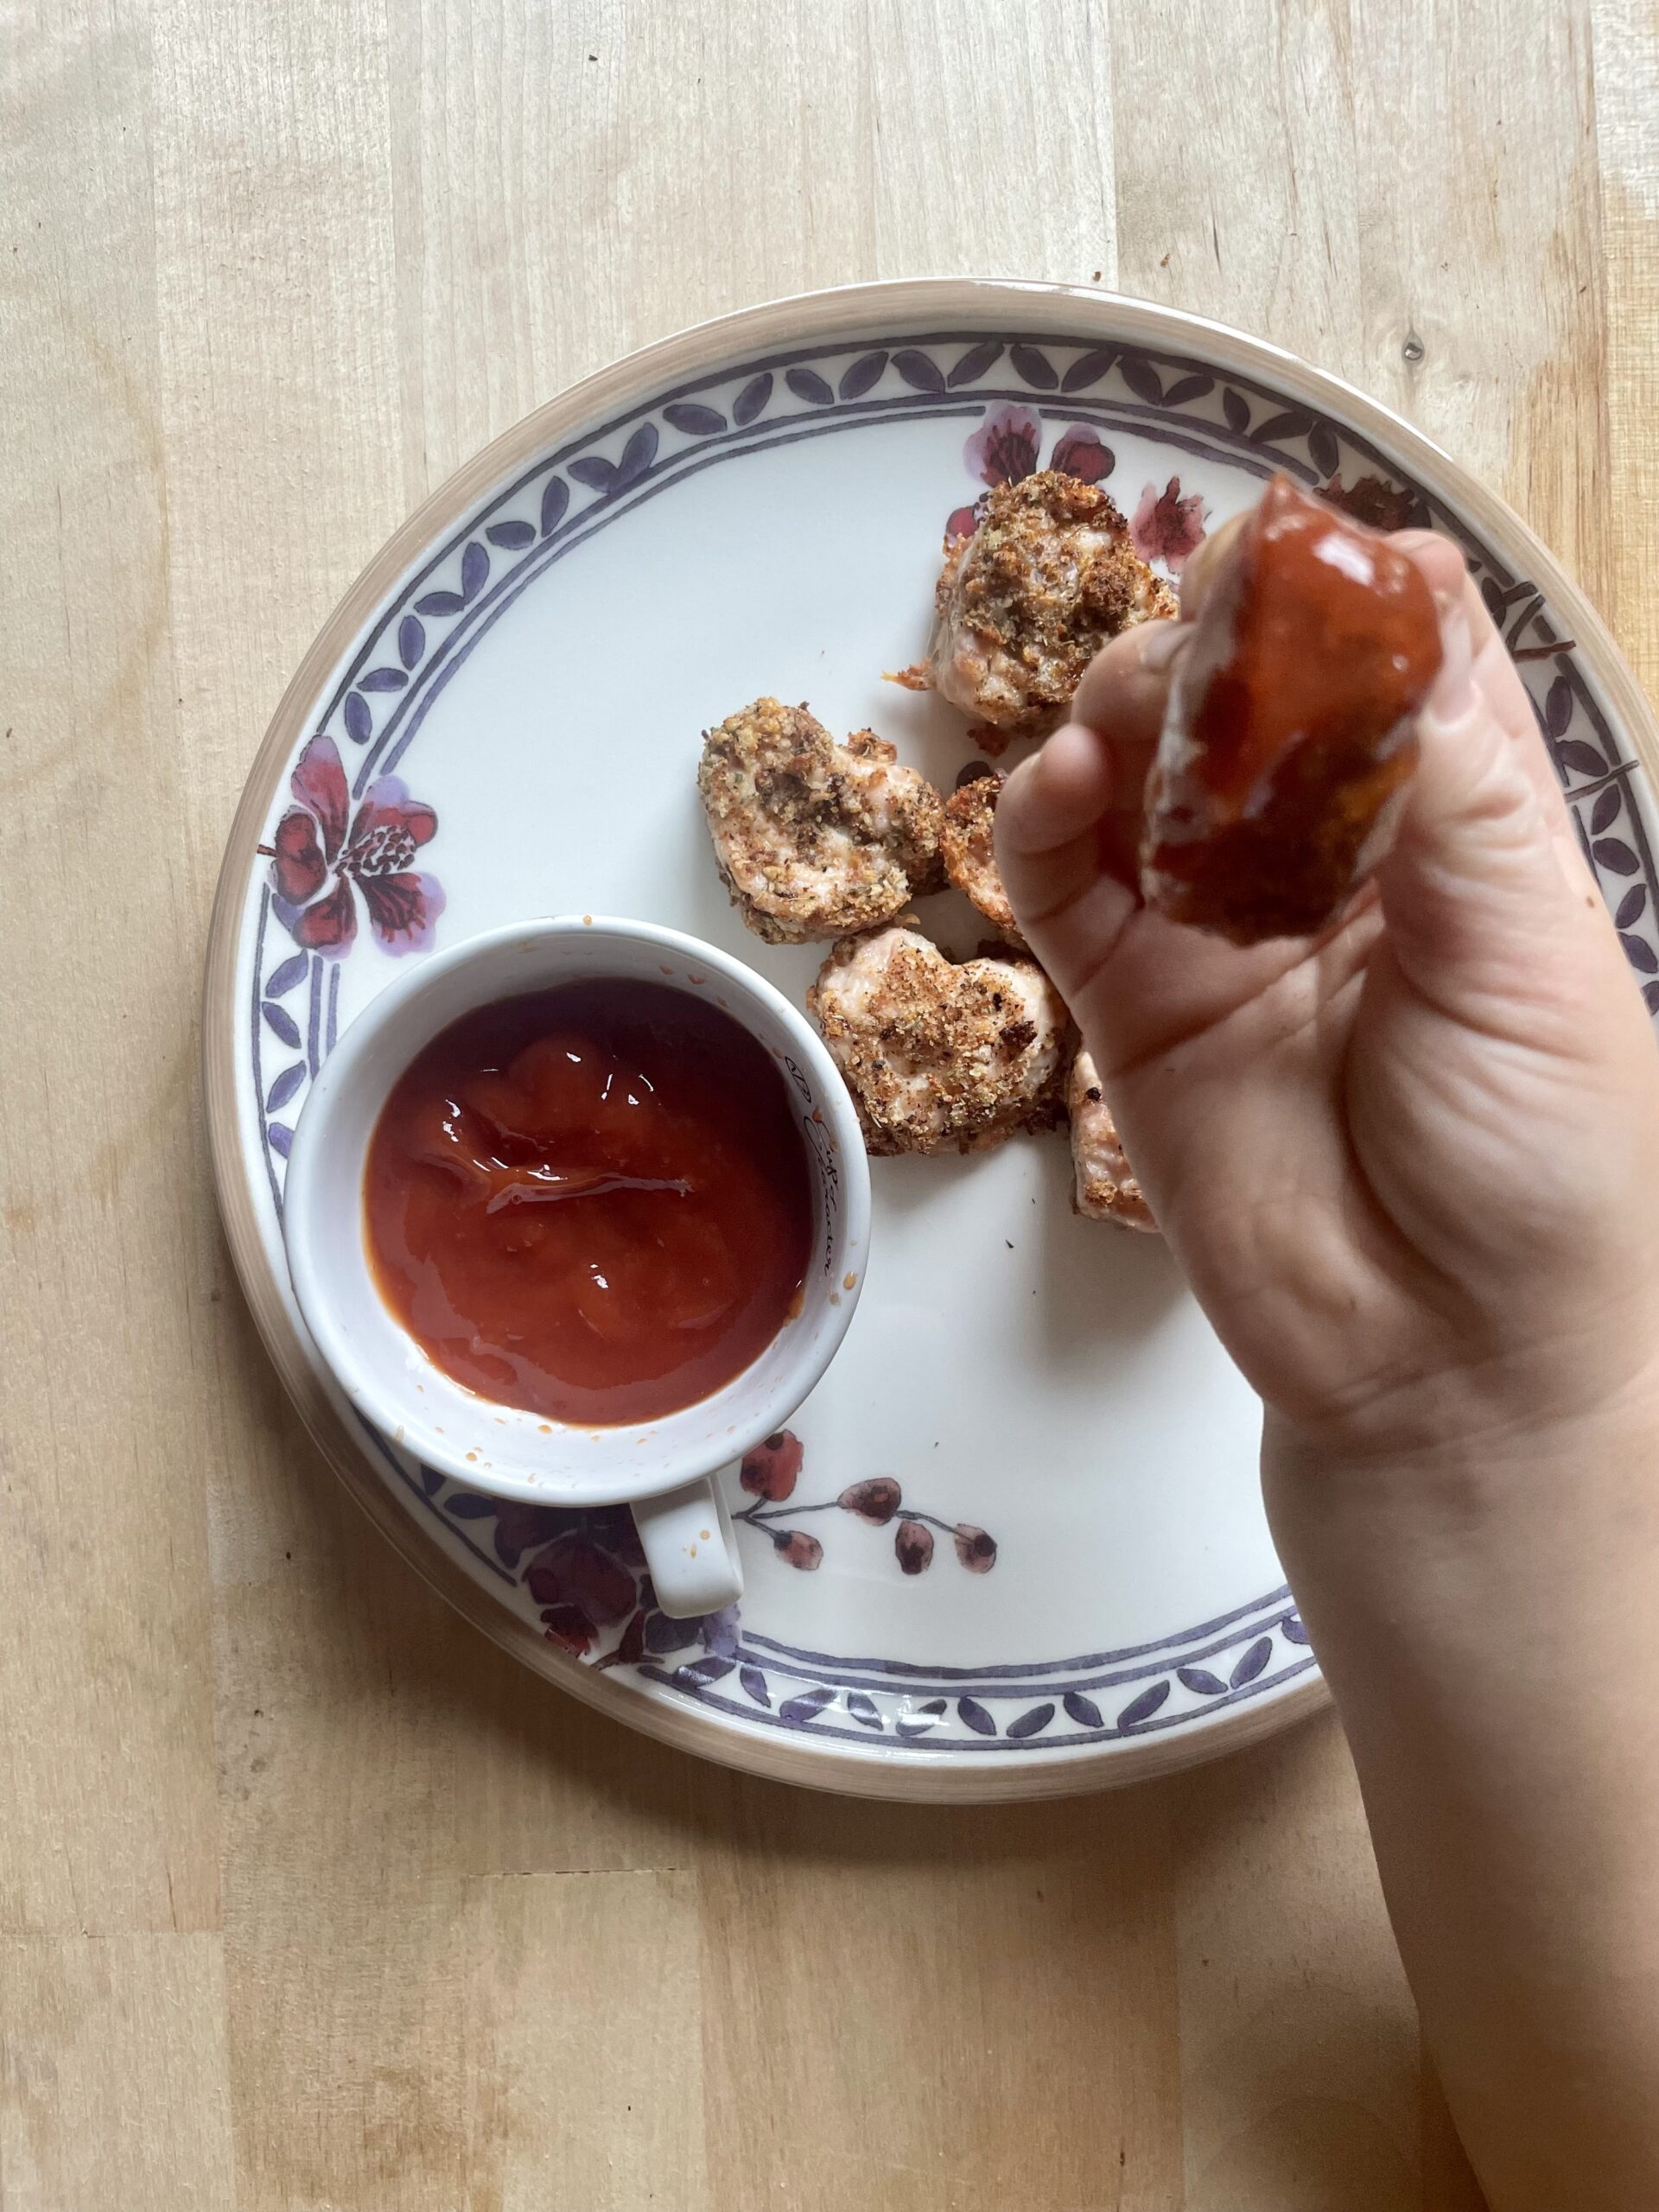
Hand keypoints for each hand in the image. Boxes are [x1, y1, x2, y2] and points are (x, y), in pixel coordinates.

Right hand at [996, 523, 1658, 1458]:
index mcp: (1463, 837)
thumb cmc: (1543, 1170)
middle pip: (1254, 701)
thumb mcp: (1537, 962)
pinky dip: (1044, 819)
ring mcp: (1223, 930)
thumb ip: (1459, 798)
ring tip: (1123, 715)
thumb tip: (1397, 625)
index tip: (1311, 556)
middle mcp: (1335, 865)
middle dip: (1220, 646)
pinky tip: (1062, 787)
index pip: (1401, 670)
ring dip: (1121, 710)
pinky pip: (1063, 887)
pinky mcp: (1133, 1004)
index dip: (1356, 595)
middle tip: (1199, 645)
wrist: (1447, 1369)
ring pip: (1144, 772)